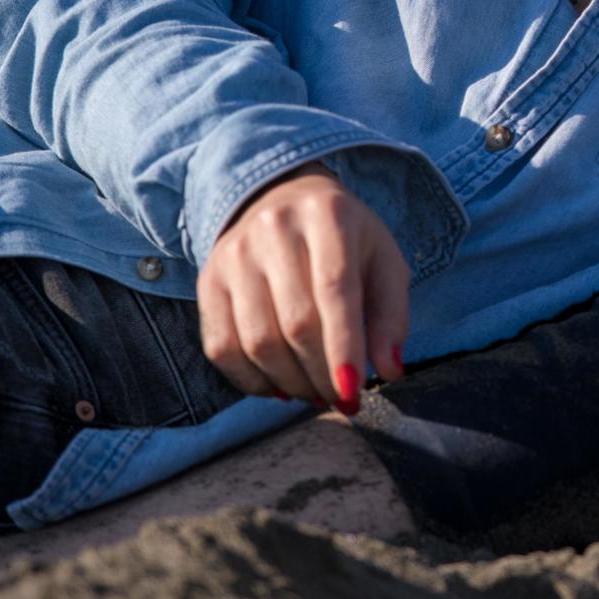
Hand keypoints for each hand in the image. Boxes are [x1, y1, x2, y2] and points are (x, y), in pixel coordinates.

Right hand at [198, 164, 410, 413]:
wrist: (283, 199)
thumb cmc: (345, 239)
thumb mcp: (382, 259)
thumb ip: (390, 313)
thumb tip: (389, 370)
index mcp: (327, 213)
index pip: (334, 288)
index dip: (344, 346)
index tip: (353, 390)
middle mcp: (274, 227)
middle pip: (295, 322)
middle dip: (322, 374)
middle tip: (342, 399)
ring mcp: (234, 253)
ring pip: (257, 341)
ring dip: (290, 383)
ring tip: (315, 393)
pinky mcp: (208, 280)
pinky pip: (222, 348)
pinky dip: (252, 381)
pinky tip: (279, 386)